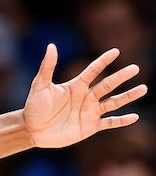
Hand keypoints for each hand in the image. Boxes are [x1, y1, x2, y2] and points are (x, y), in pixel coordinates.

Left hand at [24, 45, 146, 148]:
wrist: (32, 130)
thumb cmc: (34, 106)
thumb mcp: (40, 86)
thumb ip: (47, 67)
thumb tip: (51, 46)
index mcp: (76, 85)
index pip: (93, 70)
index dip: (103, 61)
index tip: (115, 51)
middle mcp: (86, 97)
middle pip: (107, 85)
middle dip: (121, 77)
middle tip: (135, 68)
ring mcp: (90, 111)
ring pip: (113, 102)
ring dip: (128, 96)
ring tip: (143, 89)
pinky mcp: (90, 126)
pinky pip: (109, 122)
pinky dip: (121, 121)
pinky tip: (134, 116)